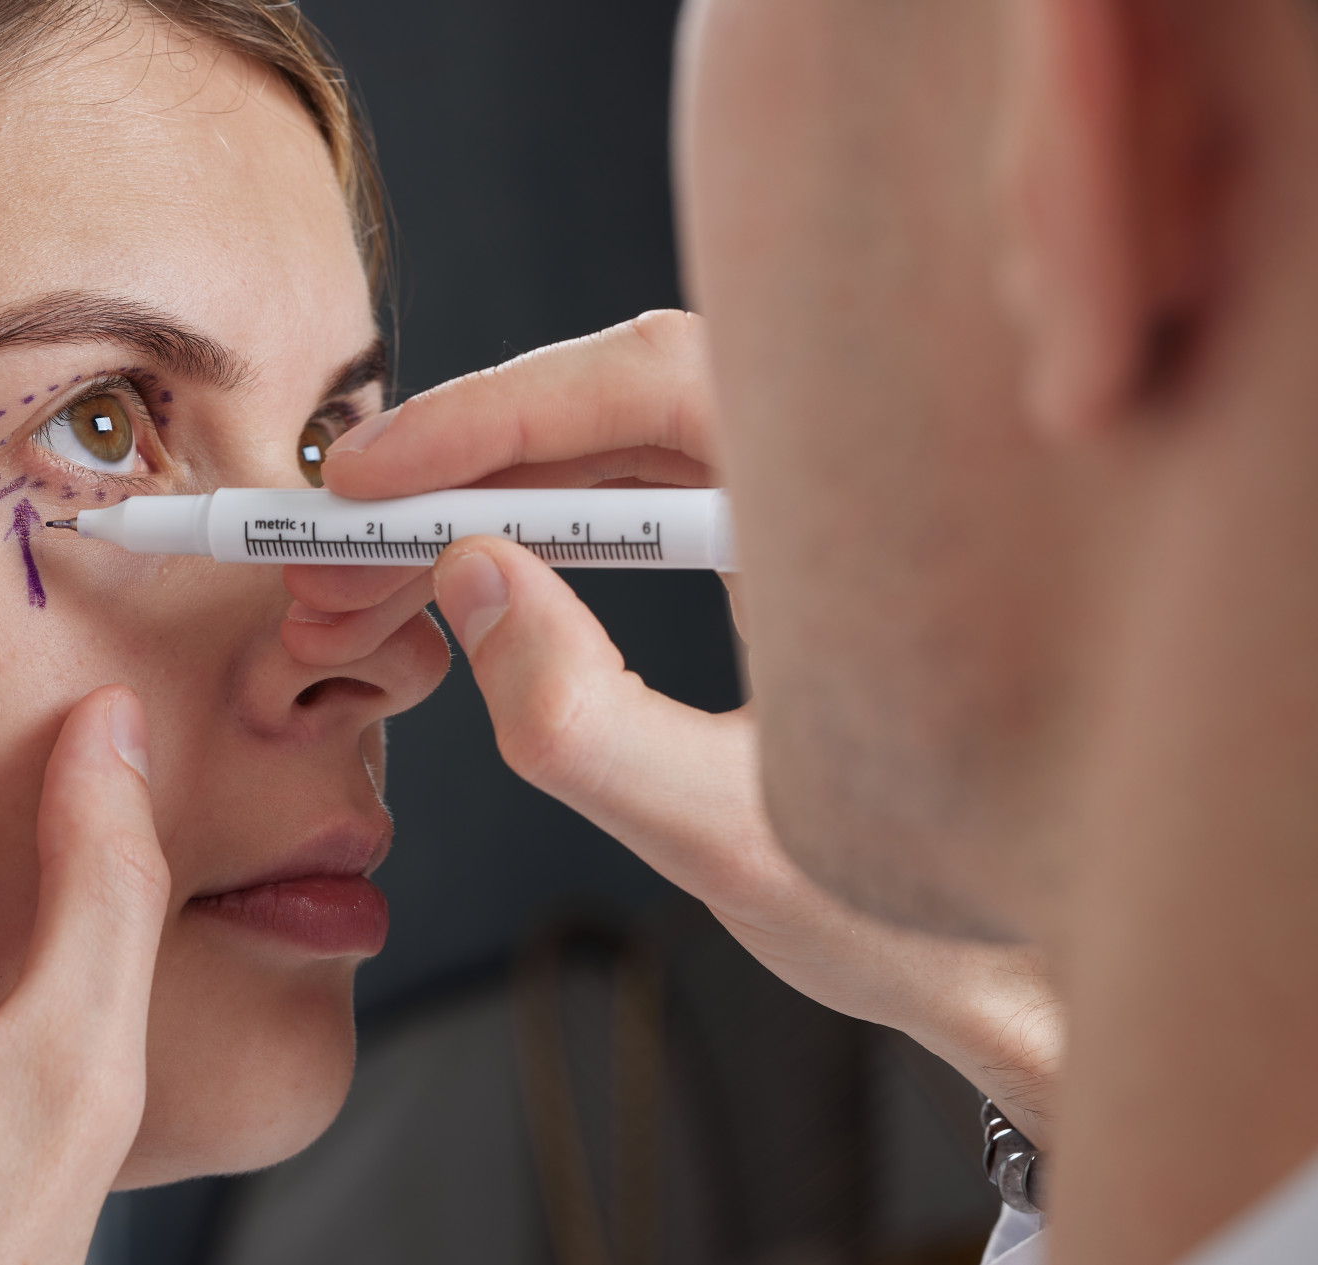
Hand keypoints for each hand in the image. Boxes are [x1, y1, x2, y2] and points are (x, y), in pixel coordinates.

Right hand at [285, 313, 1060, 1141]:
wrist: (1021, 967)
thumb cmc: (923, 915)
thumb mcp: (739, 838)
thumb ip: (587, 722)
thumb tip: (468, 577)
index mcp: (866, 508)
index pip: (648, 380)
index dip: (484, 416)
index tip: (364, 479)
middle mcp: (836, 474)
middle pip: (607, 412)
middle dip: (447, 486)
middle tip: (326, 573)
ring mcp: (804, 502)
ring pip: (603, 461)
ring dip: (468, 520)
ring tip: (354, 606)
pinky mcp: (773, 543)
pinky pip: (631, 506)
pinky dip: (528, 546)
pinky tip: (445, 599)